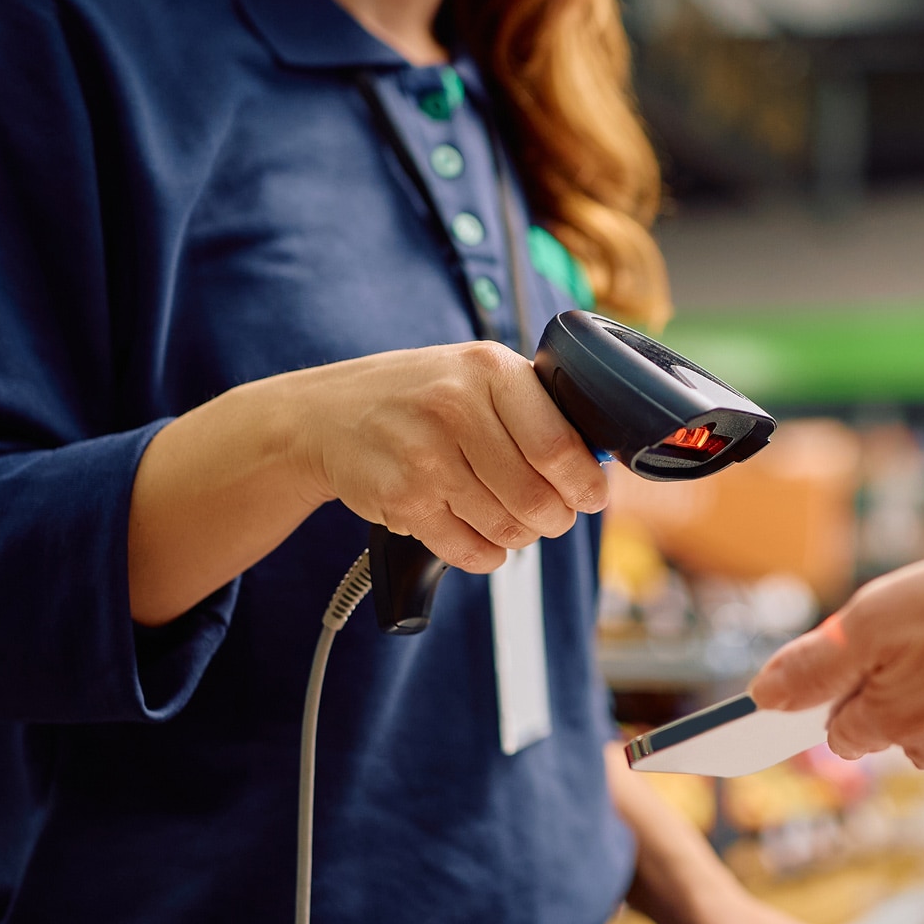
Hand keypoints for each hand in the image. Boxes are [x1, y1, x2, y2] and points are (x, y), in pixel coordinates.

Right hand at [293, 341, 607, 572]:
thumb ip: (536, 408)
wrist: (325, 415)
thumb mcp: (476, 375)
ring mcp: (423, 457)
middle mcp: (454, 408)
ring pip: (506, 528)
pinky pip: (470, 551)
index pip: (558, 446)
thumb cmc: (419, 396)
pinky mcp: (402, 500)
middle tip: (551, 516)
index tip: (591, 496)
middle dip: (554, 518)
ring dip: (519, 536)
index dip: (585, 485)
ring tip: (509, 518)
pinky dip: (486, 553)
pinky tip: (476, 531)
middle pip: (536, 497)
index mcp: (489, 369)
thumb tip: (598, 463)